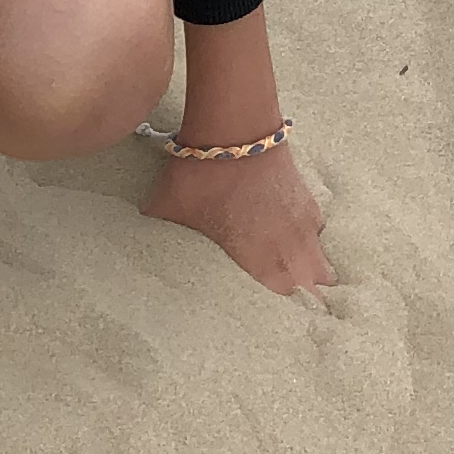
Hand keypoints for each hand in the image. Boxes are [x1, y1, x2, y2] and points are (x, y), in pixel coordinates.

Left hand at [142, 134, 330, 298]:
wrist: (236, 125)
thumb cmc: (203, 173)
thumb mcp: (168, 206)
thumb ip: (156, 228)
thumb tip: (132, 235)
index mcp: (259, 260)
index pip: (283, 301)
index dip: (284, 315)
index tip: (280, 327)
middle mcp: (288, 246)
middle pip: (311, 287)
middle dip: (307, 301)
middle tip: (303, 316)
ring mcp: (302, 222)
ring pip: (320, 261)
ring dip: (315, 275)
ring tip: (313, 289)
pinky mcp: (307, 198)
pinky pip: (319, 232)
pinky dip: (313, 242)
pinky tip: (305, 243)